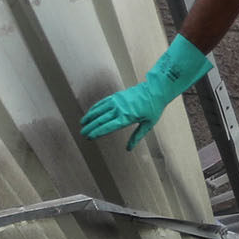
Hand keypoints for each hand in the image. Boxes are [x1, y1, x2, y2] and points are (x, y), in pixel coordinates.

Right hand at [78, 37, 210, 151]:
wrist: (155, 89)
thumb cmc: (154, 108)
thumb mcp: (148, 124)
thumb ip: (137, 136)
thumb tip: (128, 149)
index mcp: (127, 117)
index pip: (108, 127)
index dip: (97, 132)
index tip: (90, 137)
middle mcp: (119, 109)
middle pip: (101, 119)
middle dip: (90, 127)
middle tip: (82, 134)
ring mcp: (117, 101)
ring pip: (99, 110)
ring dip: (89, 117)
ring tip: (82, 124)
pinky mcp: (116, 96)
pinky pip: (102, 103)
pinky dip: (95, 108)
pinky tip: (90, 113)